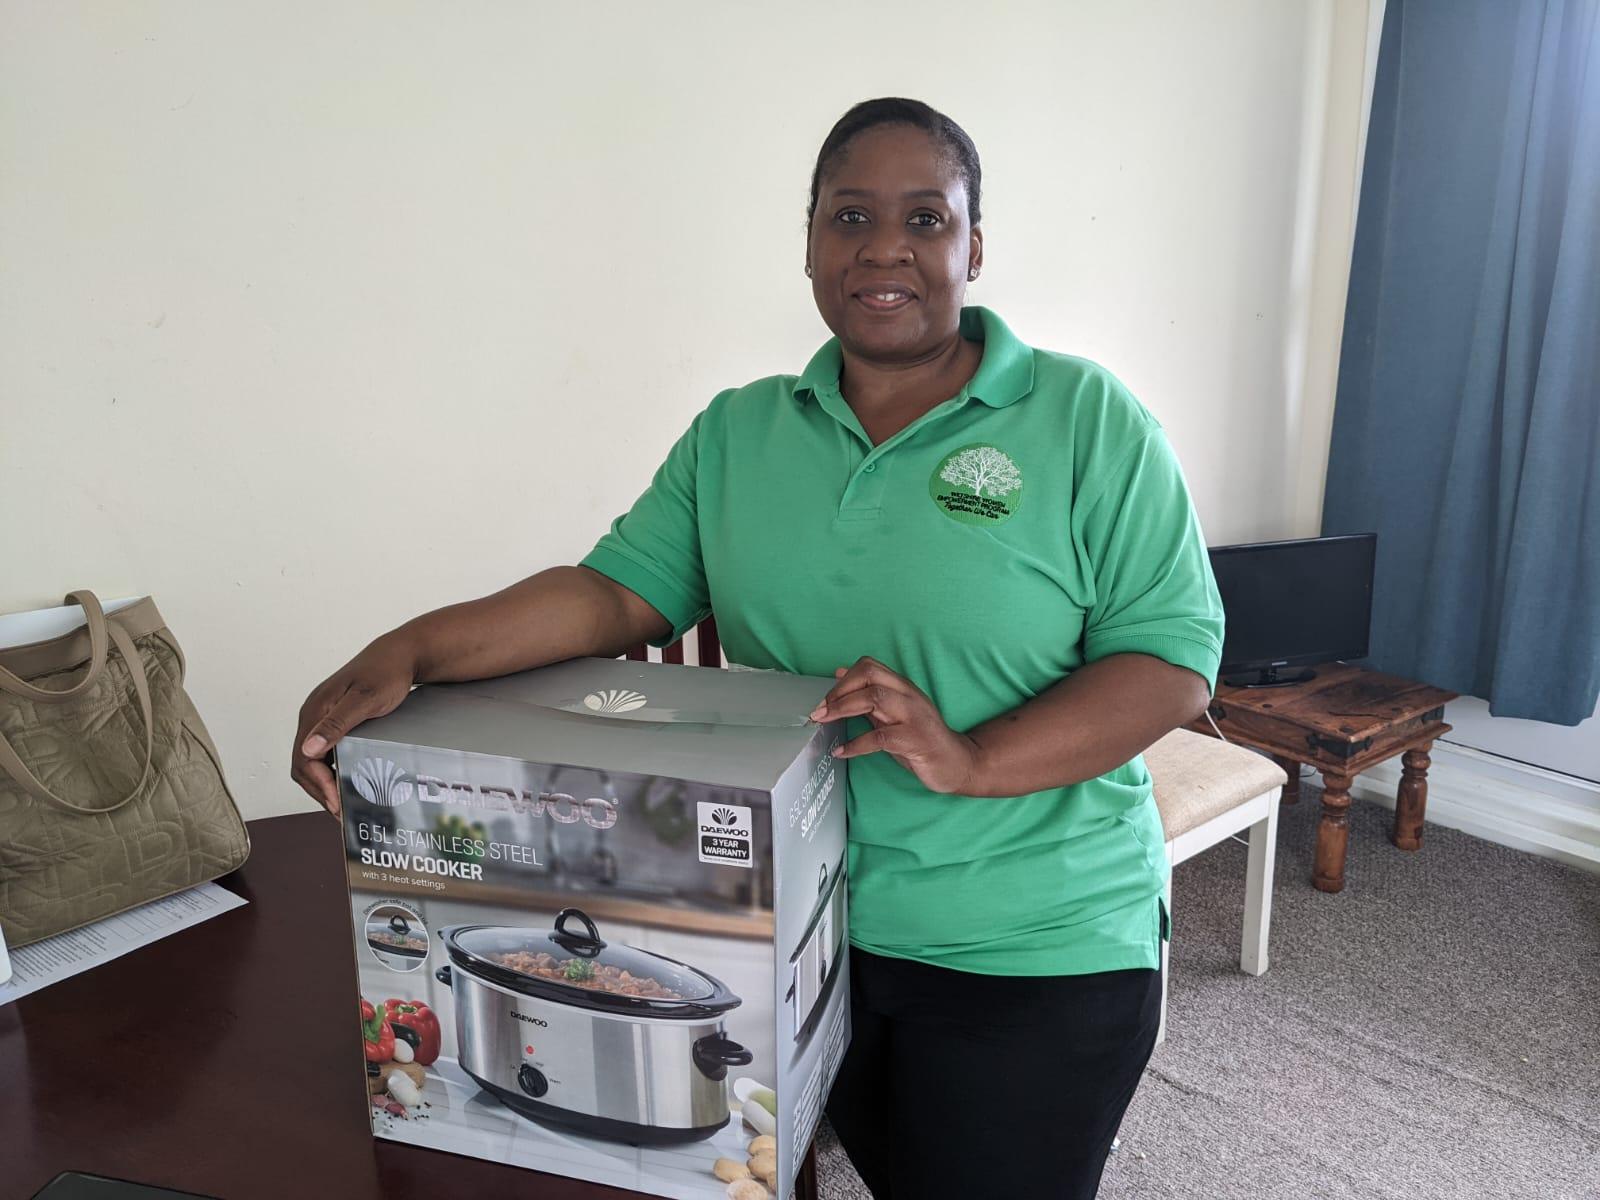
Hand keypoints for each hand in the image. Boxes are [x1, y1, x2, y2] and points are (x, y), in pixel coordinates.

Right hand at [291, 636, 418, 814]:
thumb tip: (308, 749)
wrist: (402, 656)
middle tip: (341, 811)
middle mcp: (314, 715)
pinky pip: (327, 752)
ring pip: (314, 760)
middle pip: (304, 763)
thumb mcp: (365, 700)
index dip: (317, 784)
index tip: (337, 803)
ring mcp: (324, 718)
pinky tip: (348, 781)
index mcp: (315, 710)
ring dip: (325, 783)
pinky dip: (333, 770)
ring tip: (344, 803)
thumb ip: (336, 724)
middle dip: (320, 790)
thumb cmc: (386, 674)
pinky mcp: (336, 721)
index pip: (303, 758)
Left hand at [809, 656, 983, 794]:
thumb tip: (840, 675)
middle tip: (819, 711)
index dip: (843, 680)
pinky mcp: (914, 739)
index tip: (824, 699)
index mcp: (902, 687)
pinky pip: (879, 737)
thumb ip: (870, 697)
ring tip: (824, 722)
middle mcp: (908, 695)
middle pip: (869, 675)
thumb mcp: (894, 714)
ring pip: (874, 697)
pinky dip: (855, 744)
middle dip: (838, 692)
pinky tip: (842, 751)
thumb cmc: (922, 739)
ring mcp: (913, 716)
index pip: (869, 666)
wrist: (957, 763)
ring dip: (842, 708)